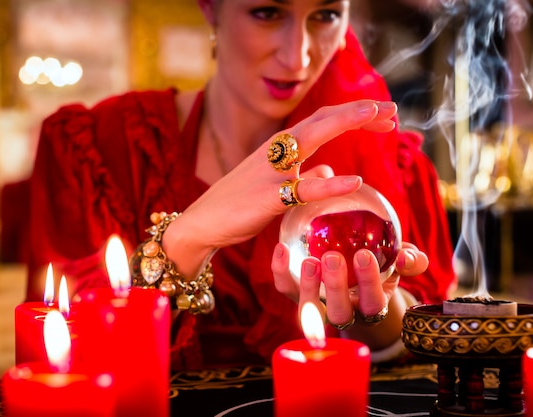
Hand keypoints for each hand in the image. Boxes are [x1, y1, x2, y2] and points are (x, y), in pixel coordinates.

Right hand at [164, 100, 397, 276]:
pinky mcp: (268, 197)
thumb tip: (328, 173)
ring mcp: (272, 171)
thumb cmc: (238, 204)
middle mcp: (277, 150)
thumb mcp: (276, 185)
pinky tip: (355, 181)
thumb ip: (303, 176)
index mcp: (281, 147)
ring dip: (346, 123)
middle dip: (359, 110)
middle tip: (392, 109)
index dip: (354, 114)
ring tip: (378, 118)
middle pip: (322, 119)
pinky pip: (303, 190)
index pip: (323, 120)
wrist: (203, 222)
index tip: (384, 116)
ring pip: (312, 138)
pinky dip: (329, 185)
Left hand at [272, 242, 427, 349]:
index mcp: (371, 304)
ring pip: (309, 308)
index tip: (364, 255)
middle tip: (332, 257)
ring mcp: (317, 305)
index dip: (368, 283)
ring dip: (308, 286)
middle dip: (336, 287)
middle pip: (339, 313)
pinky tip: (281, 247)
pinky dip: (279, 270)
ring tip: (309, 260)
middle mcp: (344, 311)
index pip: (372, 302)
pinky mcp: (294, 294)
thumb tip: (407, 258)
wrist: (353, 270)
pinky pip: (284, 287)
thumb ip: (409, 259)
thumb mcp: (398, 261)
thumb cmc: (380, 264)